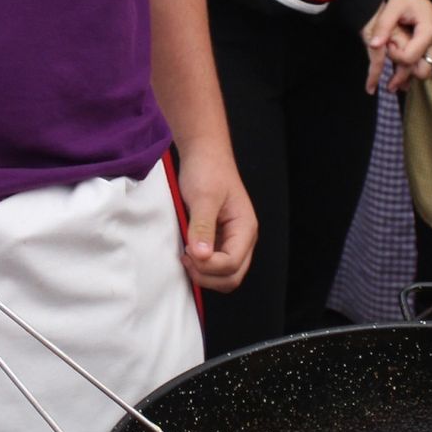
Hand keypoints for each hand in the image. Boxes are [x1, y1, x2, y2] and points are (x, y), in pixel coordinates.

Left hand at [175, 142, 256, 294]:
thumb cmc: (208, 170)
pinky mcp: (221, 239)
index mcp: (245, 228)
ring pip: (225, 276)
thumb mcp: (203, 197)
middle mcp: (243, 238)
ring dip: (205, 274)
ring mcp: (232, 240)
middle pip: (232, 277)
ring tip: (186, 256)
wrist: (204, 154)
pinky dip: (202, 267)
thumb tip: (202, 255)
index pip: (232, 264)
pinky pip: (216, 265)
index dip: (208, 266)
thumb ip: (202, 227)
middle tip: (186, 258)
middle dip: (207, 276)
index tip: (188, 251)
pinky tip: (188, 254)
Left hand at [362, 0, 431, 92]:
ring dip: (410, 73)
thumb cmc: (407, 0)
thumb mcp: (393, 6)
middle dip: (405, 71)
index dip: (395, 56)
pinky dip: (415, 68)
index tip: (388, 44)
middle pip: (423, 71)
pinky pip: (428, 67)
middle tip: (392, 56)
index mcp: (428, 31)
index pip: (410, 57)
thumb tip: (374, 45)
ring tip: (395, 61)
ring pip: (426, 72)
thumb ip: (383, 24)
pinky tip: (402, 62)